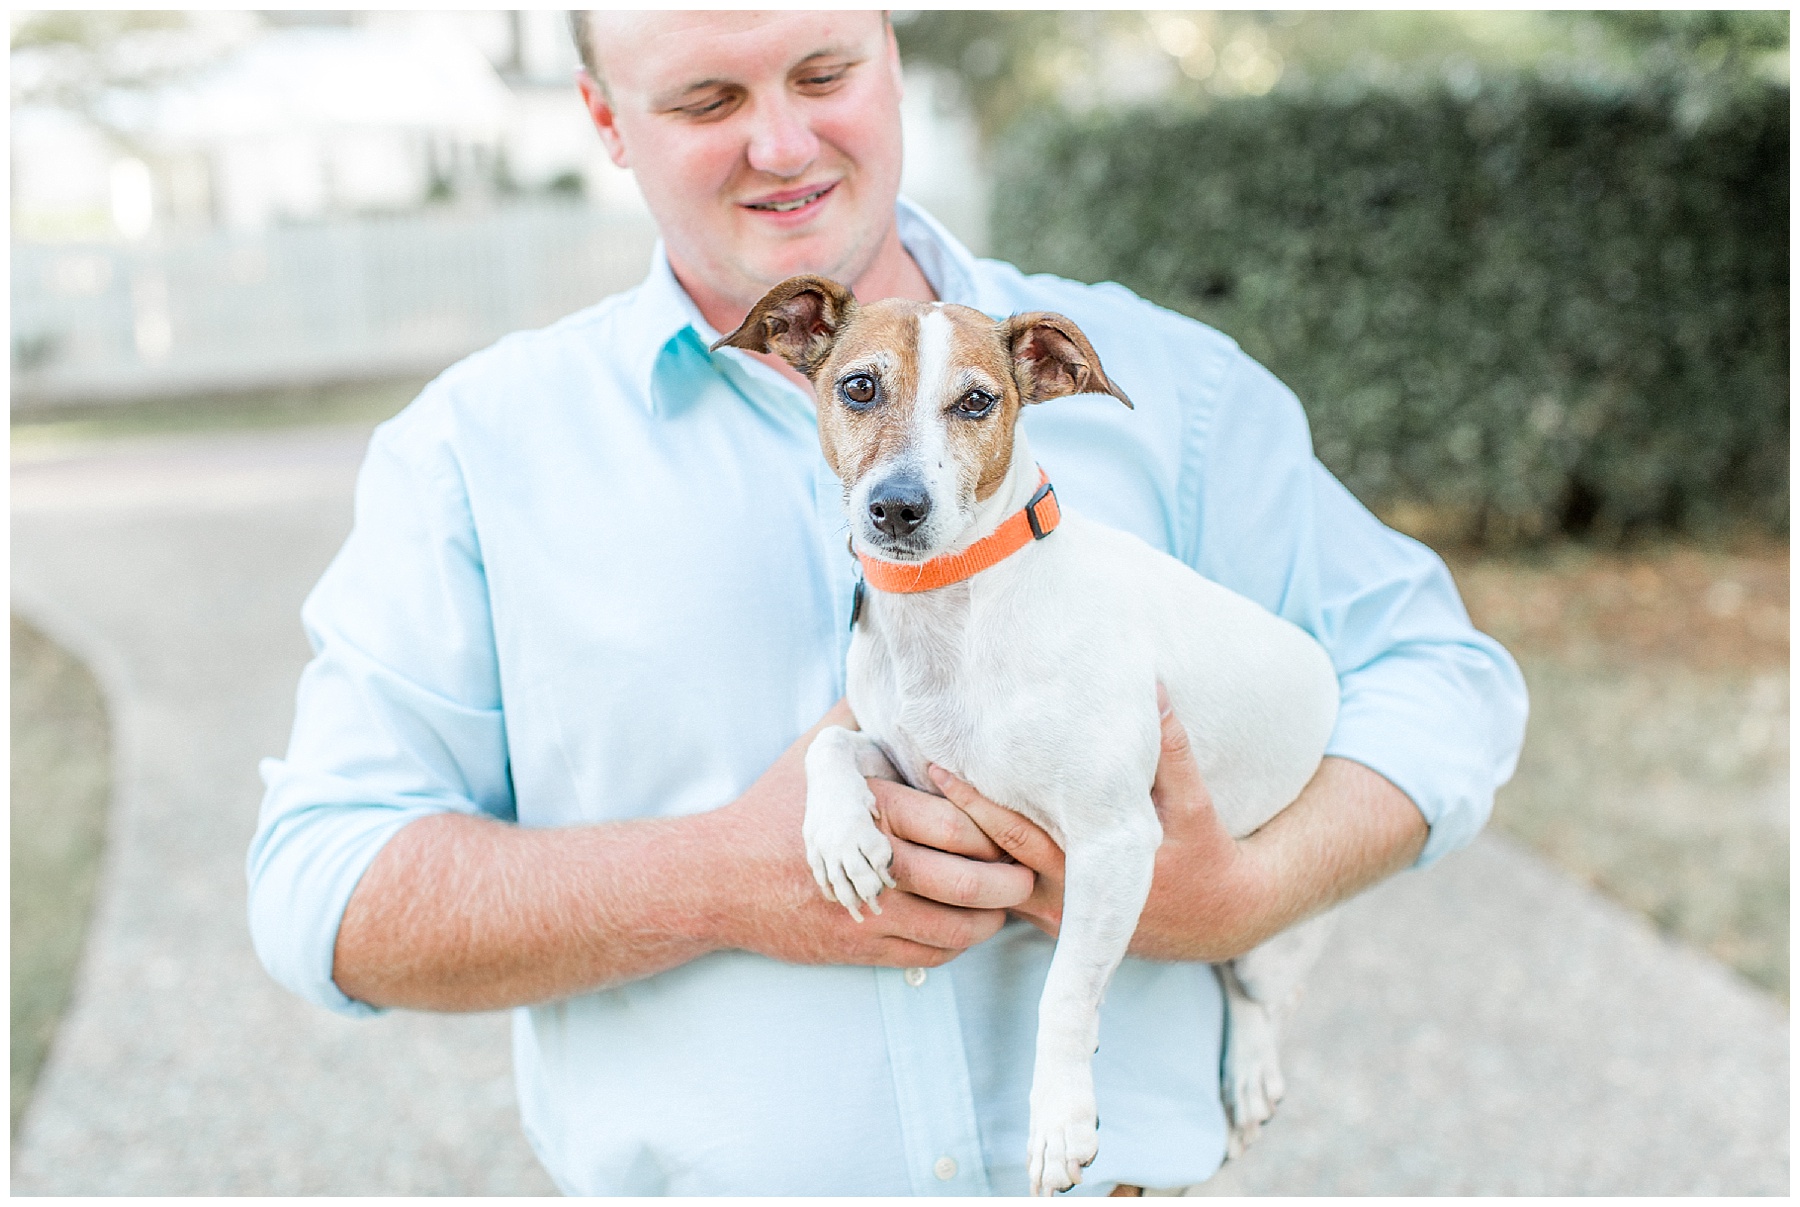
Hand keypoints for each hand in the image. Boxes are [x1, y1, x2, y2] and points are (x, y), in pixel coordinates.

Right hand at [712, 699, 1034, 968]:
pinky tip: (968, 925)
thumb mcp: (818, 749)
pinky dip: (959, 943)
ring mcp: (865, 909)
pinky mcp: (857, 946)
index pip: (957, 824)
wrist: (719, 876)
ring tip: (1007, 900)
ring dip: (992, 918)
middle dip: (1010, 881)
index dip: (998, 831)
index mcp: (868, 805)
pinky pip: (929, 953)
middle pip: (965, 880)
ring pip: (955, 926)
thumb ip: (865, 711)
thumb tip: (900, 660)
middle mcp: (870, 860)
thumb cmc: (777, 804)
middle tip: (1032, 872)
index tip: (1018, 827)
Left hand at [928, 685, 1267, 962]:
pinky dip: (970, 864)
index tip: (934, 764)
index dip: (973, 799)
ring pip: (985, 879)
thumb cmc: (1205, 851)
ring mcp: (1050, 915)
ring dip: (949, 846)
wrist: (1217, 919)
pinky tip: (938, 831)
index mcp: (1089, 870)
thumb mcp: (1193, 802)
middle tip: (899, 775)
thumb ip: (1171, 749)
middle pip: (985, 857)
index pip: (1015, 833)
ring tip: (903, 800)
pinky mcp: (1048, 919)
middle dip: (943, 821)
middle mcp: (1062, 899)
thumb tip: (1154, 687)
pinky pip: (998, 890)